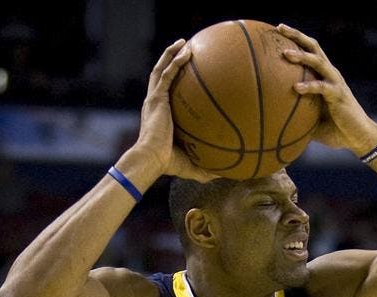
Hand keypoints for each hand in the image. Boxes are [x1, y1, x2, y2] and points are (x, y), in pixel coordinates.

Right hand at [135, 39, 225, 181]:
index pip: (167, 94)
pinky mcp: (156, 98)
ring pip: (161, 69)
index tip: (188, 75)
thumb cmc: (168, 164)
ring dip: (172, 54)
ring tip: (184, 42)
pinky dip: (175, 60)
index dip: (174, 82)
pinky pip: (166, 74)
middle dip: (171, 61)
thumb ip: (206, 168)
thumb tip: (224, 174)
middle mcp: (156, 103)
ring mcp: (155, 99)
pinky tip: (187, 51)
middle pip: (162, 76)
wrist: (152, 159)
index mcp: (161, 115)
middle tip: (185, 51)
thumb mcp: (192, 165)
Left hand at [276, 24, 376, 154]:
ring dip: (302, 56)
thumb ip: (296, 113)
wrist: (358, 137)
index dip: (296, 39)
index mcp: (324, 75)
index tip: (277, 30)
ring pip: (318, 62)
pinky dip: (309, 86)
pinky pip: (322, 87)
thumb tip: (273, 118)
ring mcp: (335, 83)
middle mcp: (330, 74)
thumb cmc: (335, 130)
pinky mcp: (339, 95)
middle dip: (297, 36)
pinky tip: (296, 88)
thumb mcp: (311, 119)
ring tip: (285, 54)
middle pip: (314, 47)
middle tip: (279, 28)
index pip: (310, 51)